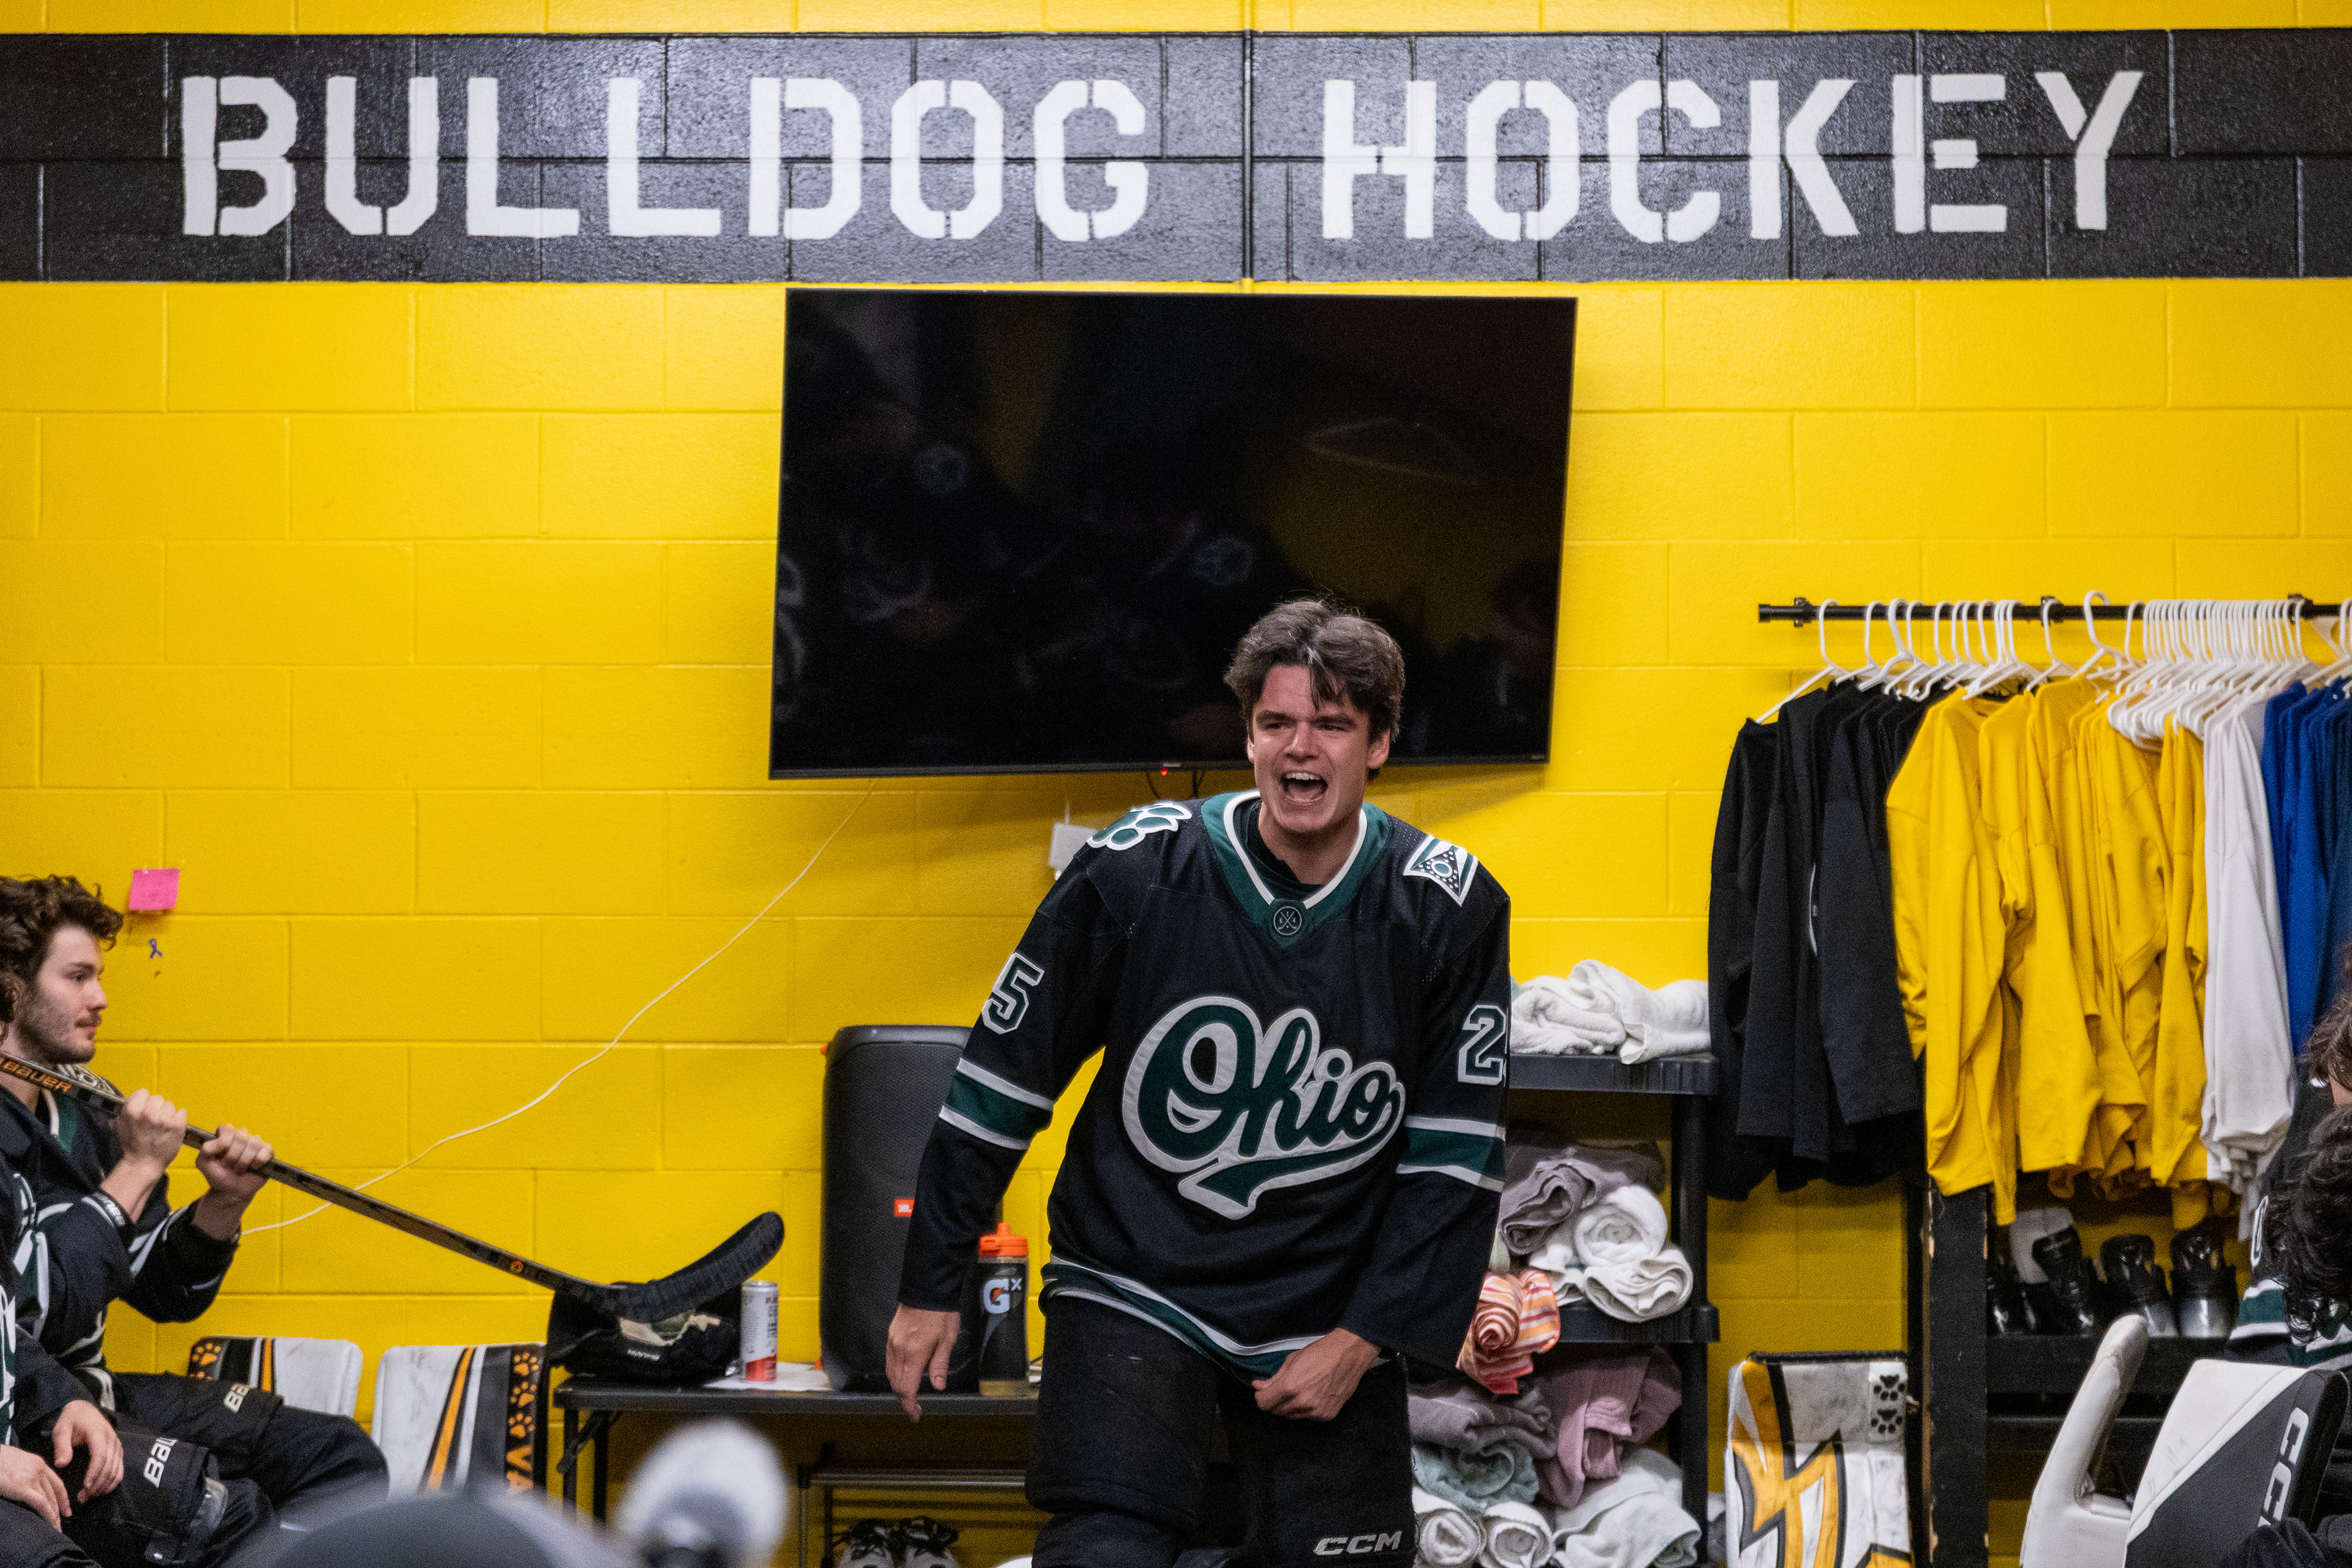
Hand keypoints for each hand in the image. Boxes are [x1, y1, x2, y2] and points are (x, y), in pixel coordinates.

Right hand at [0, 1444, 69, 1526]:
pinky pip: (41, 1503)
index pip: (54, 1482)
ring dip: (54, 1514)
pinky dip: (48, 1514)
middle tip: (65, 1517)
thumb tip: (21, 1485)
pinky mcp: (23, 1488)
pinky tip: (51, 1522)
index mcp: (37, 1464)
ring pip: (49, 1498)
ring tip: (57, 1526)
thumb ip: (23, 1474)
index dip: (61, 1495)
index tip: (65, 1505)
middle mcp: (39, 1470)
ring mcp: (32, 1479)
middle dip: (60, 1506)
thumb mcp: (15, 1463)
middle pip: (54, 1491)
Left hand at [50, 1400, 119, 1501]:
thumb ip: (61, 1446)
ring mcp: (116, 1445)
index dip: (94, 1473)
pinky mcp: (117, 1450)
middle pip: (109, 1466)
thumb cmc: (72, 1420)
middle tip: (83, 1497)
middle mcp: (112, 1439)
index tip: (85, 1486)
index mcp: (98, 1433)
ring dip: (105, 1485)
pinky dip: (113, 1481)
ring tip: (90, 1496)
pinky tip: (102, 1489)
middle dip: (97, 1484)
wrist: (84, 1409)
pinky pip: (120, 1468)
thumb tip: (61, 1464)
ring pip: (117, 1469)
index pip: (100, 1456)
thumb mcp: (61, 1430)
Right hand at [112, 1090, 186, 1173]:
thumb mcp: (121, 1128)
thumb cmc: (133, 1147)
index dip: (143, 1101)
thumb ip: (123, 1113)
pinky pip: (181, 1112)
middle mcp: (148, 1113)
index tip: (144, 1108)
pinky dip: (178, 1119)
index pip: (143, 1092)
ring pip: (170, 1105)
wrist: (143, 1164)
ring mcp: (164, 1118)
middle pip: (158, 1098)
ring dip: (167, 1113)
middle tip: (154, 1120)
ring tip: (162, 1126)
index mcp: (132, 1111)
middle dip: (156, 1107)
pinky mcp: (177, 1125)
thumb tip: (126, 1103)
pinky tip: (171, 1127)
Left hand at [191, 1123, 270, 1241]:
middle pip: (241, 1138)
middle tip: (230, 1169)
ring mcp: (256, 1144)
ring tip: (240, 1171)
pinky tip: (254, 1167)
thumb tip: (214, 1144)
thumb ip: (206, 1153)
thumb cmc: (216, 1177)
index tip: (220, 1153)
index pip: (227, 1129)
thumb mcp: (203, 1165)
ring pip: (253, 1145)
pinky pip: (267, 1150)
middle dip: (233, 1157)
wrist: (231, 1193)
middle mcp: (242, 1137)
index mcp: (226, 1136)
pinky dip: (259, 1160)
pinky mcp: (268, 1154)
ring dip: (244, 1162)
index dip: (225, 1141)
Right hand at [885, 1306, 962, 1421]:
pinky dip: (895, 1372)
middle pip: (896, 1383)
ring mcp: (893, 1342)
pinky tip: (905, 1373)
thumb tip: (937, 1386)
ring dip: (899, 1386)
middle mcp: (899, 1349)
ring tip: (911, 1392)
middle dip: (905, 1398)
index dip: (910, 1405)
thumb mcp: (947, 1340)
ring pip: (891, 1373)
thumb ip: (939, 1365)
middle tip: (915, 1406)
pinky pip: (889, 1360)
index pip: (907, 1388)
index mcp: (914, 1353)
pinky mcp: (891, 1336)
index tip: (915, 1414)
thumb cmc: (940, 1312)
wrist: (928, 1289)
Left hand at [1251, 1328, 1378, 1419]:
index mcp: (1290, 1387)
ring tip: (1298, 1390)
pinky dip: (1305, 1409)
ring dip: (1289, 1406)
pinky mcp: (1327, 1415)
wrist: (1349, 1355)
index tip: (1262, 1392)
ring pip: (1292, 1416)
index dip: (1260, 1397)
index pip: (1264, 1404)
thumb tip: (1257, 1386)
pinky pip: (1308, 1417)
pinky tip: (1311, 1395)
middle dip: (1274, 1401)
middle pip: (1277, 1411)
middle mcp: (1302, 1403)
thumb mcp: (1292, 1361)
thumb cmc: (1320, 1353)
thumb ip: (1274, 1378)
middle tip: (1279, 1390)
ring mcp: (1316, 1411)